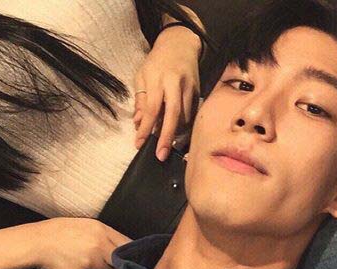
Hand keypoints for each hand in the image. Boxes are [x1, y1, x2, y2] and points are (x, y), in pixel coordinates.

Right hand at [32, 218, 130, 268]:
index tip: (132, 261)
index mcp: (101, 230)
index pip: (128, 245)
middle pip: (122, 262)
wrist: (34, 244)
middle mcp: (100, 245)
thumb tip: (122, 250)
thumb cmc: (58, 233)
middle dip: (121, 268)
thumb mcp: (84, 227)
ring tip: (88, 267)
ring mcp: (91, 261)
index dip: (132, 255)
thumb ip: (104, 237)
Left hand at [134, 26, 201, 161]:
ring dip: (175, 133)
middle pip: (173, 114)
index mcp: (158, 78)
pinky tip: (177, 134)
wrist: (180, 43)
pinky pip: (192, 114)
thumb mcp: (142, 76)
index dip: (146, 128)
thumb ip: (140, 100)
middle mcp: (175, 83)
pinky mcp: (198, 92)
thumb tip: (138, 123)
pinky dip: (184, 127)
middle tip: (161, 155)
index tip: (139, 144)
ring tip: (166, 145)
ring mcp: (189, 88)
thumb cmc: (157, 62)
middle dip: (166, 137)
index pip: (152, 108)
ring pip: (185, 117)